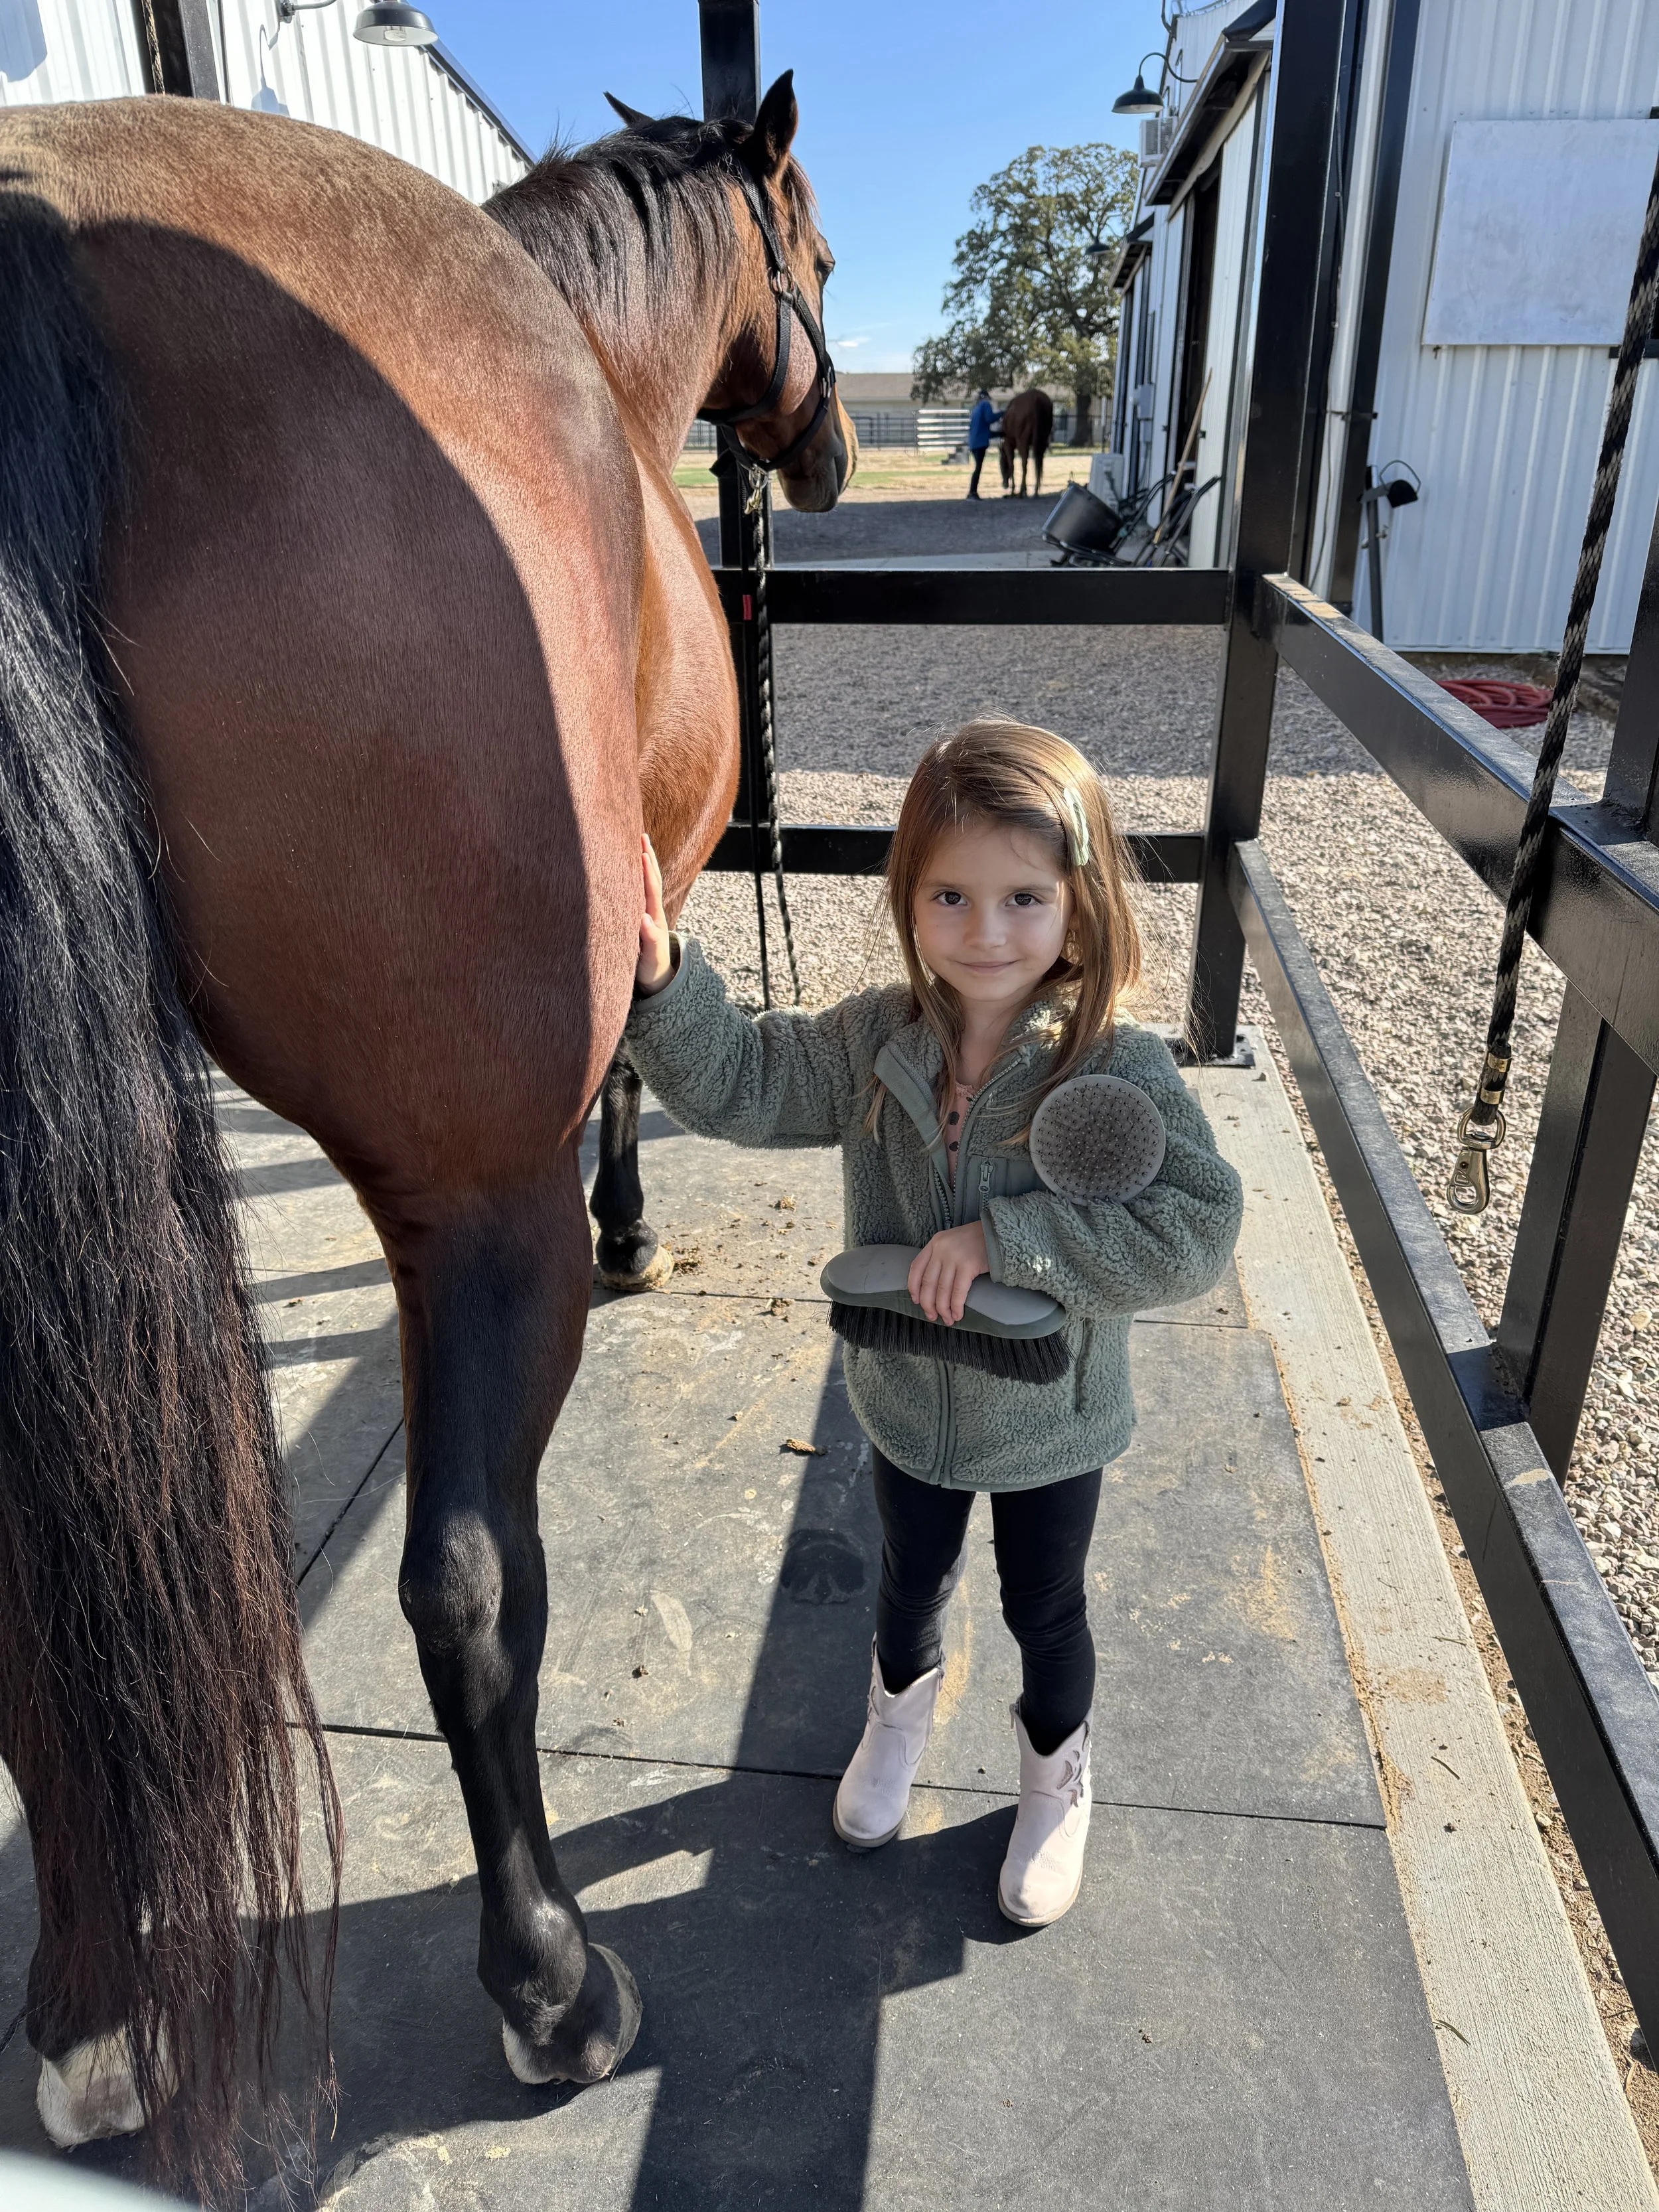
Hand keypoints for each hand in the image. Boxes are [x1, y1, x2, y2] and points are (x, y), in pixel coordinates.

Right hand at [636, 832, 672, 995]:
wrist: (658, 979)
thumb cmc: (652, 969)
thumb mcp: (651, 958)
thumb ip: (649, 940)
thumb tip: (644, 919)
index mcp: (654, 918)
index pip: (650, 890)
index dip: (646, 872)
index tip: (641, 853)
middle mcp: (653, 911)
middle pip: (652, 879)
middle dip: (647, 857)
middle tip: (641, 835)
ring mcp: (649, 912)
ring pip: (648, 882)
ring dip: (645, 862)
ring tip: (640, 842)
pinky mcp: (643, 916)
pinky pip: (641, 890)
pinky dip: (638, 875)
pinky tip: (631, 865)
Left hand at [907, 1222, 988, 1326]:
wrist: (998, 1232)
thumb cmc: (977, 1240)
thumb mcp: (952, 1242)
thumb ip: (940, 1257)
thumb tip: (933, 1286)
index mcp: (935, 1243)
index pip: (916, 1267)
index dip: (913, 1287)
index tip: (916, 1301)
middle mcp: (941, 1249)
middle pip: (928, 1282)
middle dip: (928, 1304)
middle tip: (931, 1316)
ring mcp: (954, 1257)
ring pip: (942, 1290)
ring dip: (943, 1309)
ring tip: (947, 1319)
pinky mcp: (968, 1265)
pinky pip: (958, 1291)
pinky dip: (956, 1306)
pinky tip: (958, 1314)